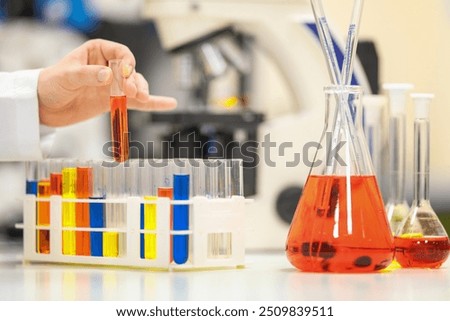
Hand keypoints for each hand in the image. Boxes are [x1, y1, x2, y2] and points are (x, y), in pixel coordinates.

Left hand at [37, 39, 176, 126]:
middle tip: (133, 93)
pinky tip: (169, 103)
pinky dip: (153, 103)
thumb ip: (88, 75)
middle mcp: (109, 67)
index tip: (125, 74)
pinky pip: (137, 103)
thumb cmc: (51, 84)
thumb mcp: (67, 76)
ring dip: (142, 92)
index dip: (127, 63)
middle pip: (131, 71)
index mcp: (97, 52)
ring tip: (142, 99)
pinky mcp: (115, 101)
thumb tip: (108, 76)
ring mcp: (113, 85)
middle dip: (135, 81)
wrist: (45, 106)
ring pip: (136, 86)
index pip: (121, 53)